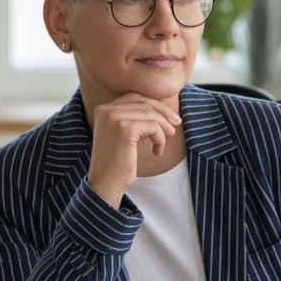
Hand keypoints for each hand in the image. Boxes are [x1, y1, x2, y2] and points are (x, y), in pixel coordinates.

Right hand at [87, 93, 181, 207]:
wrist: (106, 183)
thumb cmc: (117, 162)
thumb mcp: (122, 135)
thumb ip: (133, 119)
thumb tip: (161, 109)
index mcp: (104, 109)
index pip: (135, 97)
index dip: (155, 105)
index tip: (169, 116)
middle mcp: (106, 110)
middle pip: (144, 103)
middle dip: (163, 112)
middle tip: (176, 124)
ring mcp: (114, 118)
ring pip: (150, 114)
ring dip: (163, 128)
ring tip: (165, 141)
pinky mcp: (125, 129)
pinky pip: (153, 126)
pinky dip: (159, 138)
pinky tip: (157, 151)